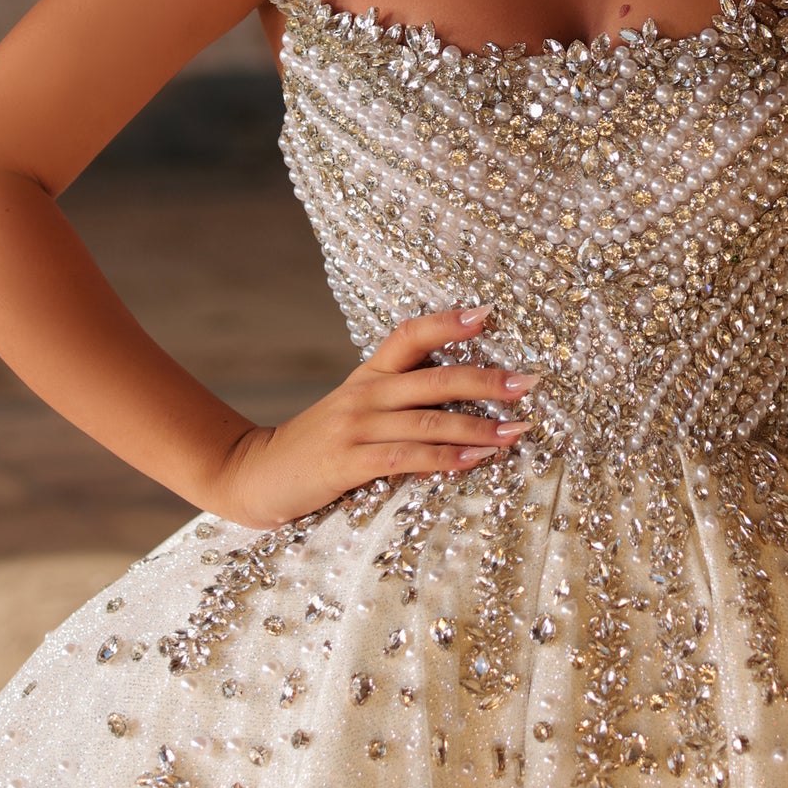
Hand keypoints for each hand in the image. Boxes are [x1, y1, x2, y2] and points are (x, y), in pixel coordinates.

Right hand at [203, 305, 534, 527]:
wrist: (256, 474)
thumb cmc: (318, 445)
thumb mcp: (356, 410)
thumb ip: (399, 399)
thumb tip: (464, 396)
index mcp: (368, 375)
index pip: (410, 335)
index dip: (449, 322)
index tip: (490, 313)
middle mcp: (364, 394)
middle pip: (435, 379)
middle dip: (488, 381)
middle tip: (530, 383)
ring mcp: (355, 428)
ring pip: (428, 422)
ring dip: (480, 428)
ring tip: (518, 431)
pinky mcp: (347, 463)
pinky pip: (405, 458)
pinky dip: (445, 460)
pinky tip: (475, 461)